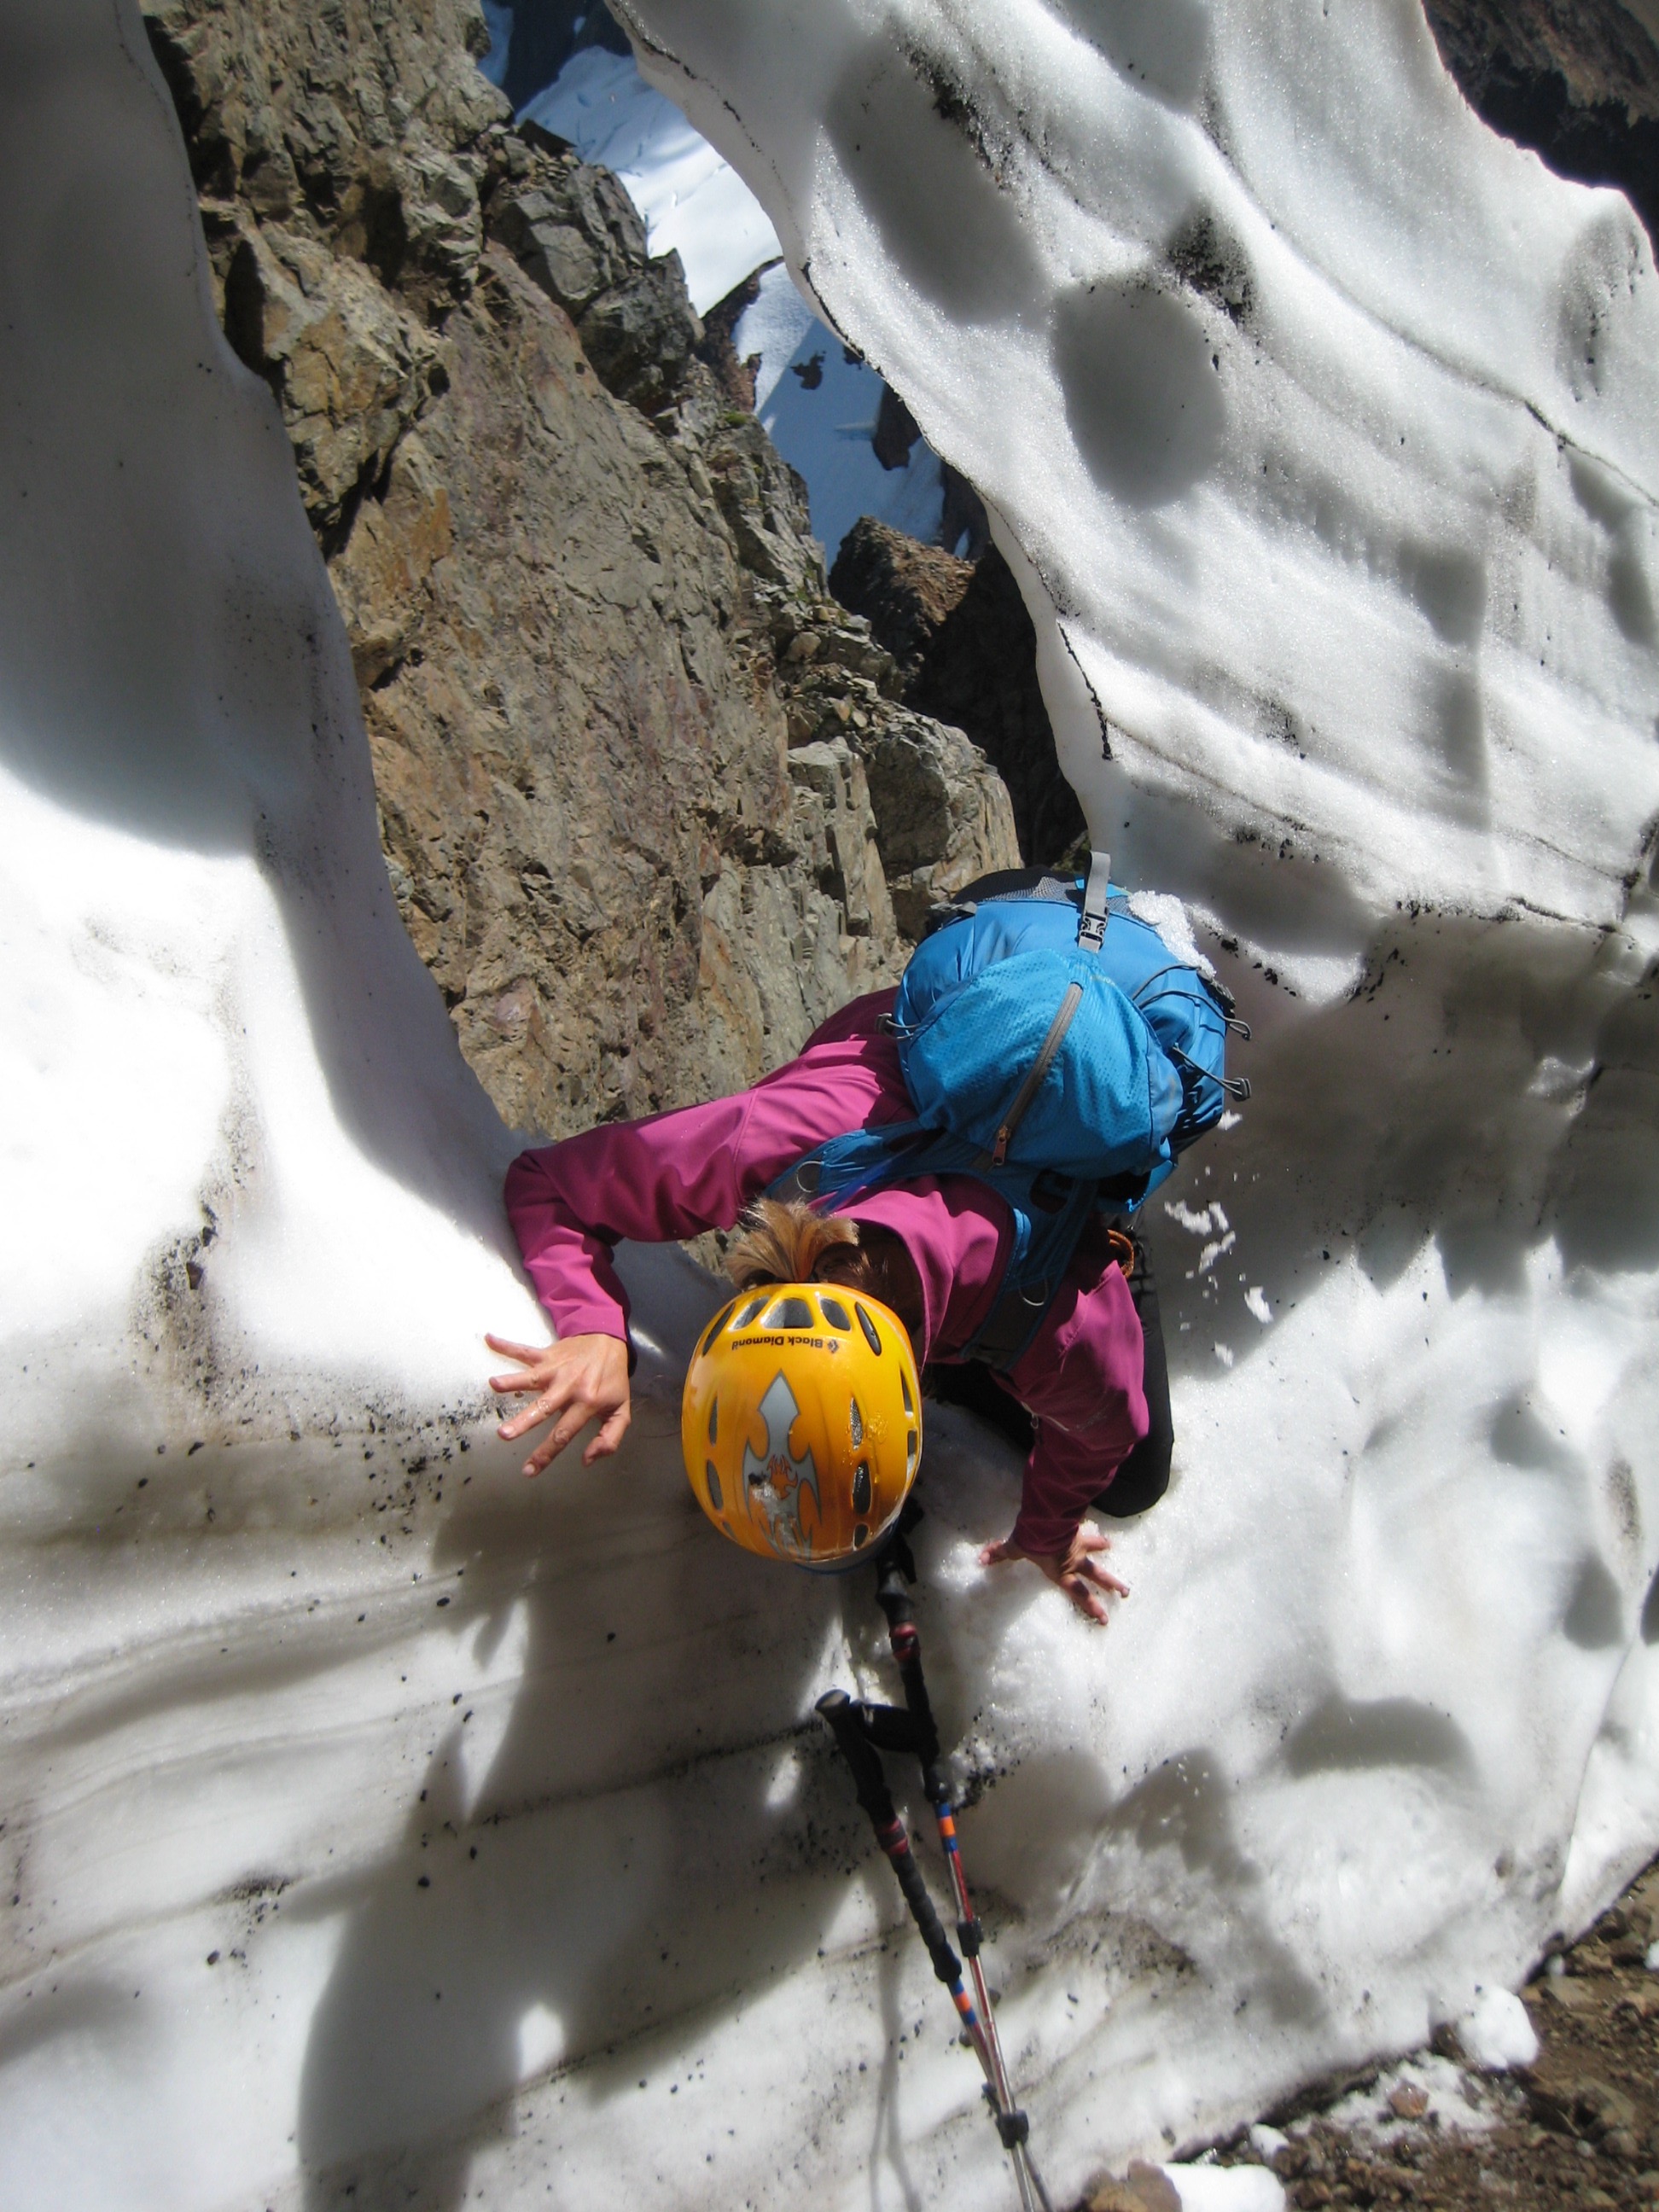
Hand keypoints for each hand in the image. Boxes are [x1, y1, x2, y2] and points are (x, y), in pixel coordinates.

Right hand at [486, 1331, 630, 1475]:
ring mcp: (556, 1370)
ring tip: (493, 1384)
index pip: (563, 1433)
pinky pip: (524, 1351)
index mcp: (587, 1403)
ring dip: (512, 1381)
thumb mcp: (621, 1411)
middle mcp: (569, 1387)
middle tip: (504, 1434)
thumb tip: (587, 1460)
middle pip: (543, 1408)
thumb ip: (610, 1439)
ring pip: (531, 1378)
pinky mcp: (547, 1355)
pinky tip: (489, 1340)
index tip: (528, 1470)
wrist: (610, 1340)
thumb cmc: (612, 1379)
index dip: (545, 1454)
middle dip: (523, 1421)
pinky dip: (505, 1346)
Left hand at [978, 1524, 1129, 1624]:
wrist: (1045, 1520)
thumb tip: (980, 1560)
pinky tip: (1109, 1539)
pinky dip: (1098, 1537)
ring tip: (1120, 1565)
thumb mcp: (1014, 1548)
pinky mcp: (1079, 1531)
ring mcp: (1078, 1546)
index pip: (1078, 1593)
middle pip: (1095, 1576)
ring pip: (1097, 1555)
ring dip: (1108, 1561)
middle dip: (1110, 1586)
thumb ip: (999, 1554)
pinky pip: (1089, 1534)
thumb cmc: (1030, 1539)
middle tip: (1124, 1594)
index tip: (1104, 1618)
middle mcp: (1073, 1561)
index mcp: (1060, 1571)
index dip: (1092, 1606)